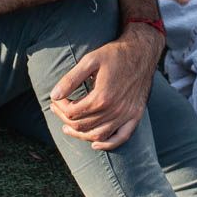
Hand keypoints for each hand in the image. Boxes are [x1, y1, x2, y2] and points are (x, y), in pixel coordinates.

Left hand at [48, 28, 161, 149]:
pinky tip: (95, 144)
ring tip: (68, 127)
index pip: (72, 112)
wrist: (142, 51)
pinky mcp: (136, 116)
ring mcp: (126, 115)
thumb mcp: (90, 60)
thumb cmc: (115, 54)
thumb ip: (70, 79)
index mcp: (101, 97)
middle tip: (58, 109)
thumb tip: (54, 95)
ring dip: (80, 134)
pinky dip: (108, 145)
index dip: (60, 107)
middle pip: (82, 125)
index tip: (56, 99)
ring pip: (98, 135)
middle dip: (66, 119)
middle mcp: (115, 110)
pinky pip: (121, 137)